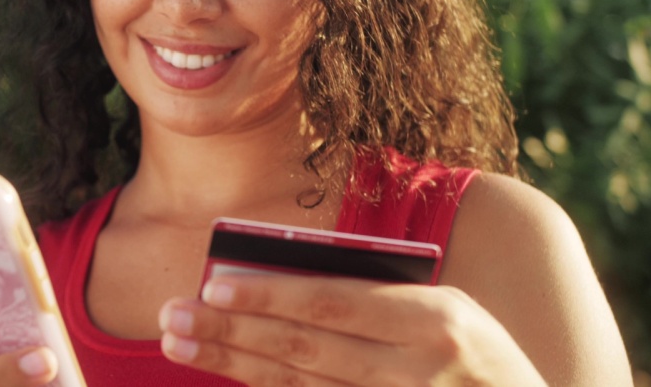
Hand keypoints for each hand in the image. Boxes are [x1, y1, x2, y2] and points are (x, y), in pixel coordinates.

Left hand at [158, 274, 546, 385]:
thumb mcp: (445, 308)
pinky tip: (230, 373)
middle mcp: (416, 369)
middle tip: (173, 315)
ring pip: (299, 386)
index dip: (269, 293)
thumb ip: (375, 292)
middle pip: (304, 348)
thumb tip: (282, 274)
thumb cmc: (477, 352)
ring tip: (181, 341)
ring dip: (234, 363)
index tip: (213, 281)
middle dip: (232, 330)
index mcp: (433, 317)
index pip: (333, 301)